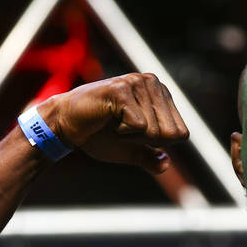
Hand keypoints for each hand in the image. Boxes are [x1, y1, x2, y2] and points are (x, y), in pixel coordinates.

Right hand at [36, 73, 188, 173]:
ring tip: (113, 121)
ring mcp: (137, 82)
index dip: (157, 143)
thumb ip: (150, 157)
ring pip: (154, 131)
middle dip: (145, 141)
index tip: (133, 132)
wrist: (65, 125)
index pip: (181, 134)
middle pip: (171, 134)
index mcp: (161, 94)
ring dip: (131, 136)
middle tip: (122, 127)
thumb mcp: (130, 149)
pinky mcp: (122, 89)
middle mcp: (153, 83)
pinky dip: (122, 131)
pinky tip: (107, 118)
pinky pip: (138, 126)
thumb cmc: (98, 134)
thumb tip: (165, 164)